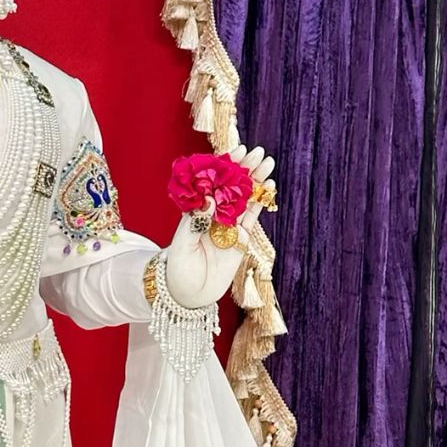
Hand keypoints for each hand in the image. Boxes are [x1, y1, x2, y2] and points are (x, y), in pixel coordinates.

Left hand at [163, 145, 275, 308]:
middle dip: (245, 169)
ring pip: (245, 199)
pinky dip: (260, 203)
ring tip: (268, 162)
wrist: (188, 295)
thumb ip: (195, 222)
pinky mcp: (240, 240)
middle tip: (258, 152)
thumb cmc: (178, 269)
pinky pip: (252, 219)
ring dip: (256, 181)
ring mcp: (228, 227)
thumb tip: (209, 198)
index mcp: (197, 211)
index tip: (236, 151)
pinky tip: (269, 188)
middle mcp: (213, 215)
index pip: (213, 182)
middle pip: (232, 187)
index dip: (225, 167)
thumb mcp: (182, 244)